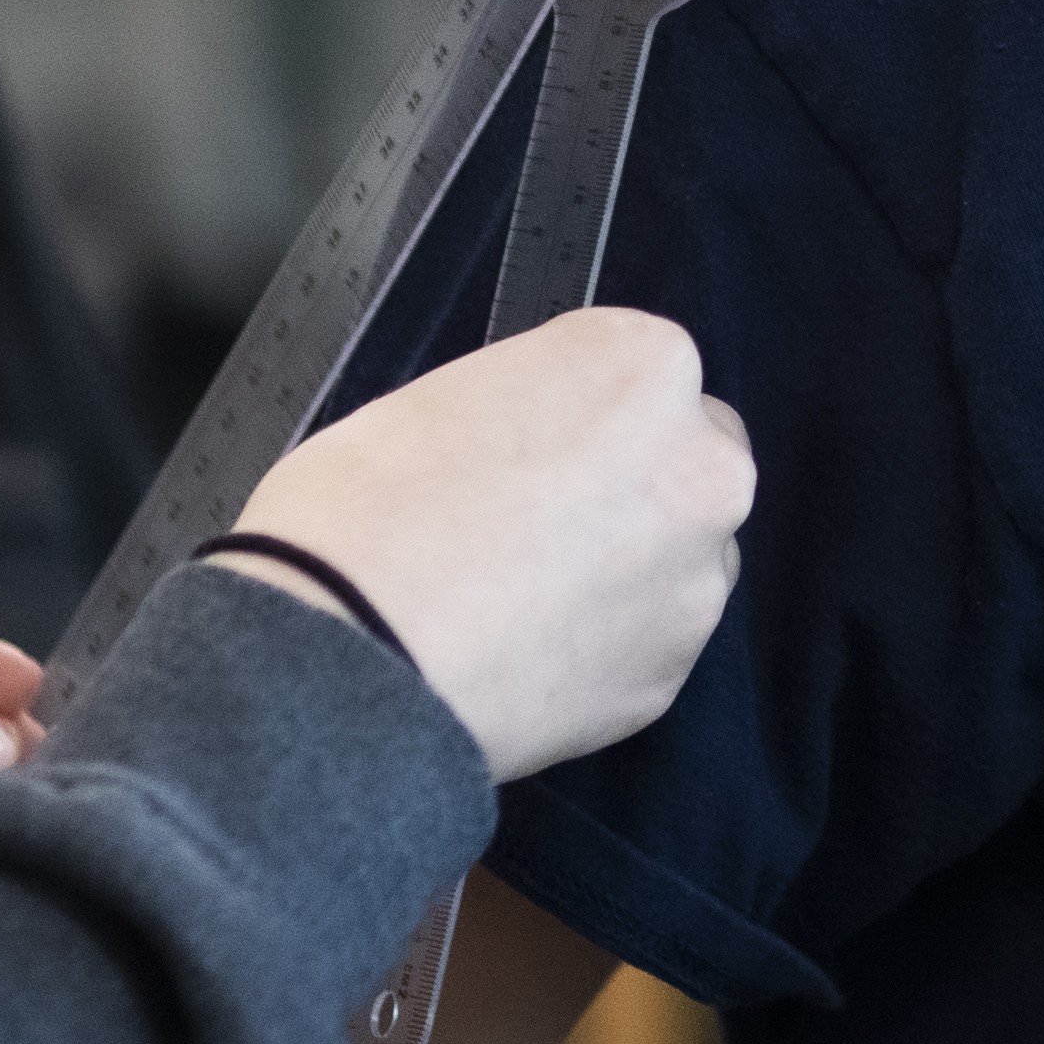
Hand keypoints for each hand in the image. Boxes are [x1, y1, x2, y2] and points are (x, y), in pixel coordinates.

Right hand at [216, 307, 752, 778]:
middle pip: (689, 462)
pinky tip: (526, 653)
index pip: (642, 371)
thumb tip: (543, 445)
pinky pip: (647, 645)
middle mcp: (699, 466)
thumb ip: (534, 408)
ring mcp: (695, 579)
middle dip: (635, 486)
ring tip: (524, 599)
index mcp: (642, 365)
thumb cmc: (367, 509)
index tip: (539, 443)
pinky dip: (604, 648)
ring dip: (629, 570)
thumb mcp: (447, 395)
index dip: (586, 411)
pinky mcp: (670, 678)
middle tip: (542, 521)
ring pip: (678, 560)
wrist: (345, 655)